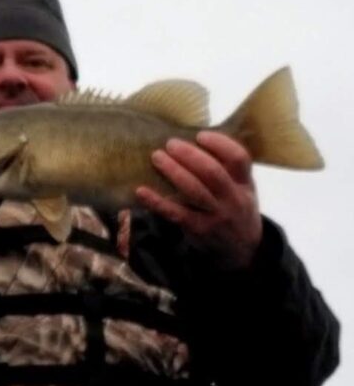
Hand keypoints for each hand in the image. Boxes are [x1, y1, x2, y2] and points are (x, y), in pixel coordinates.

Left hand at [136, 131, 262, 269]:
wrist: (242, 250)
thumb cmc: (233, 207)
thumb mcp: (241, 188)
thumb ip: (226, 168)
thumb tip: (190, 138)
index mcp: (245, 183)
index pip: (239, 158)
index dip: (220, 144)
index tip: (200, 135)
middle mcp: (233, 199)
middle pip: (213, 173)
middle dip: (189, 155)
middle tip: (170, 144)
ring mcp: (216, 215)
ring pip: (194, 191)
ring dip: (173, 172)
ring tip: (156, 157)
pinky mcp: (198, 230)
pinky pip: (175, 214)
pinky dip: (156, 201)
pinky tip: (141, 190)